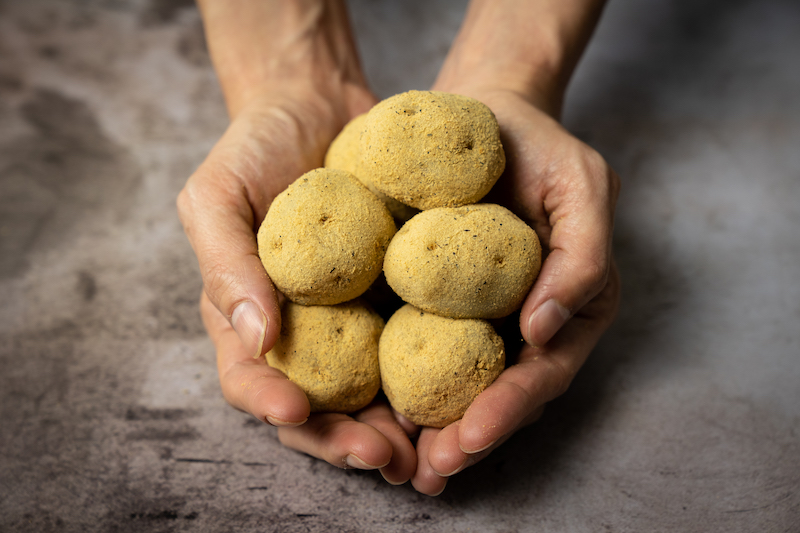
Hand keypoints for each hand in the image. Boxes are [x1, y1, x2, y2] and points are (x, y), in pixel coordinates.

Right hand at [178, 88, 415, 483]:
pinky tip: (460, 395)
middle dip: (344, 439)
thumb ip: (227, 262)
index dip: (269, 403)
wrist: (319, 106)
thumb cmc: (255, 147)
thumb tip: (256, 337)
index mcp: (250, 316)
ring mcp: (353, 319)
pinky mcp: (398, 298)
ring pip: (371, 393)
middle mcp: (303, 331)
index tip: (298, 410)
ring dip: (395, 429)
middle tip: (381, 456)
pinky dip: (433, 379)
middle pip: (318, 405)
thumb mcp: (218, 194)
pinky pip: (416, 346)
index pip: (250, 378)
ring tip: (423, 450)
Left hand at [408, 88, 620, 494]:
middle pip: (495, 394)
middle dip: (464, 437)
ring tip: (396, 464)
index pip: (542, 373)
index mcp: (566, 310)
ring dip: (428, 428)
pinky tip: (367, 411)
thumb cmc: (540, 147)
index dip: (508, 409)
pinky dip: (396, 383)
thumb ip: (581, 259)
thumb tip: (540, 332)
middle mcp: (521, 325)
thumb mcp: (583, 187)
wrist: (482, 113)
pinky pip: (414, 347)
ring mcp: (474, 318)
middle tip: (428, 471)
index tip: (469, 437)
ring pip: (454, 384)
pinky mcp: (430, 302)